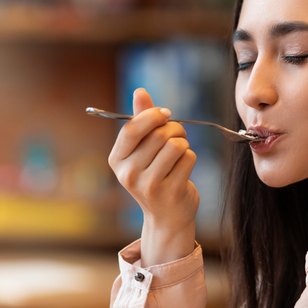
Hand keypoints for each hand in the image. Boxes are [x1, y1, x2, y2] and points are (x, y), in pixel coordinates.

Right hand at [108, 88, 198, 264]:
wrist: (166, 216)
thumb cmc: (155, 175)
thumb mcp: (142, 149)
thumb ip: (141, 119)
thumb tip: (139, 91)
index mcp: (117, 160)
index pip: (132, 129)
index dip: (151, 116)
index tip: (165, 114)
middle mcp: (129, 175)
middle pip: (159, 135)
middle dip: (174, 129)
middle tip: (178, 136)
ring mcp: (149, 186)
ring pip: (175, 145)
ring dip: (184, 144)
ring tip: (180, 152)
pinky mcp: (170, 192)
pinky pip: (188, 158)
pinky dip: (190, 158)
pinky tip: (184, 169)